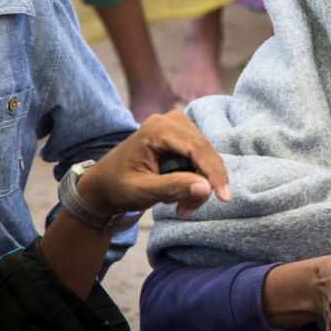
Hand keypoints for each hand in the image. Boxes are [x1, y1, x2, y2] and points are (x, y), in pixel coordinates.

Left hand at [76, 111, 230, 217]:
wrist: (106, 183)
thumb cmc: (119, 186)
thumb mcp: (143, 191)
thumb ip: (174, 188)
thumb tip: (207, 188)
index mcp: (157, 128)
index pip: (197, 147)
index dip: (214, 172)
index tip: (225, 197)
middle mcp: (171, 121)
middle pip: (204, 152)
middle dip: (204, 184)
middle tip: (186, 210)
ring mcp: (178, 127)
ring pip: (205, 158)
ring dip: (199, 185)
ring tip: (180, 207)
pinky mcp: (183, 138)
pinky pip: (201, 160)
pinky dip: (196, 181)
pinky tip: (179, 196)